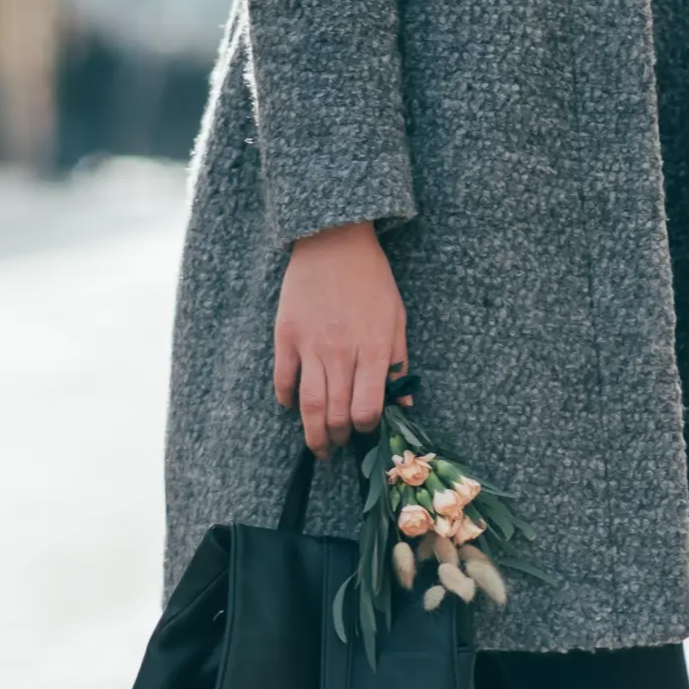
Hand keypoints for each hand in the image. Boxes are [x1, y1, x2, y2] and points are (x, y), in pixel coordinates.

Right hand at [274, 222, 408, 457]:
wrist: (333, 241)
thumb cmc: (371, 280)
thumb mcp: (397, 318)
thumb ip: (398, 363)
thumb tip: (404, 404)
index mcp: (374, 348)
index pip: (367, 408)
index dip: (366, 428)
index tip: (365, 430)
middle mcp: (341, 352)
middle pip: (336, 413)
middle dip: (338, 439)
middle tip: (338, 447)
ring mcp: (310, 346)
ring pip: (309, 405)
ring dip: (313, 433)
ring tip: (318, 446)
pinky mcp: (286, 336)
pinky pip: (284, 380)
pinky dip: (287, 399)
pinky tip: (293, 408)